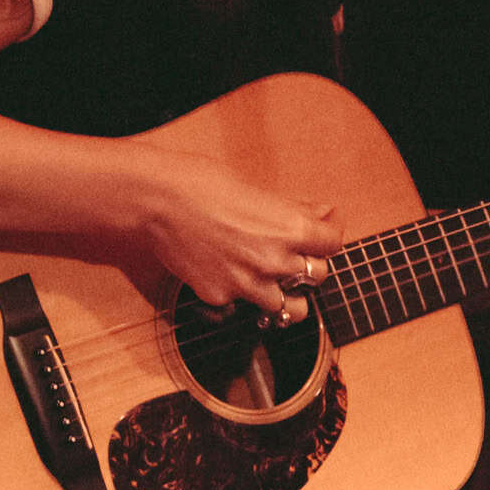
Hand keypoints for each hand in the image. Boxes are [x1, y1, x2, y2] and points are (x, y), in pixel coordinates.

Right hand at [136, 147, 340, 323]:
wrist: (155, 201)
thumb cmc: (203, 183)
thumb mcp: (256, 189)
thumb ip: (292, 208)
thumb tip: (320, 212)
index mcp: (290, 228)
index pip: (333, 242)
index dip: (331, 231)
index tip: (326, 224)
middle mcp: (275, 261)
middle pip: (318, 275)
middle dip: (311, 262)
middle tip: (298, 253)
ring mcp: (248, 284)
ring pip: (291, 307)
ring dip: (287, 292)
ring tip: (276, 280)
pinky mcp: (221, 297)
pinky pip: (245, 305)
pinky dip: (244, 294)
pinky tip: (233, 275)